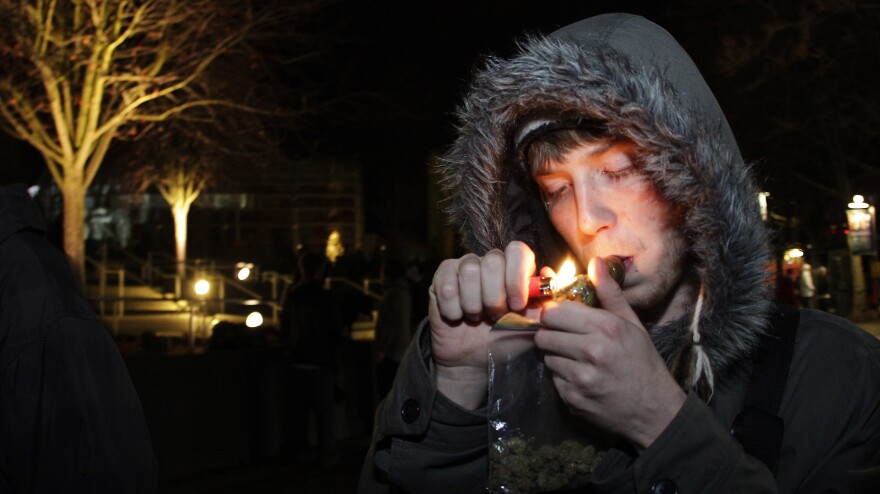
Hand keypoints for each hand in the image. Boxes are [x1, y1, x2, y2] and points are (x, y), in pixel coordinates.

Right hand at [429, 241, 542, 408]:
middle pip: (493, 260)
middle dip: (495, 297)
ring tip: (476, 318)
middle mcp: (489, 262)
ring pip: (470, 271)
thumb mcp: (533, 325)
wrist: (474, 361)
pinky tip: (458, 317)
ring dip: (474, 304)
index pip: (518, 251)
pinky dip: (454, 308)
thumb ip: (545, 301)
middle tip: (495, 316)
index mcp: (514, 268)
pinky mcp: (441, 279)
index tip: (517, 304)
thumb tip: (548, 275)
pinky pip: (447, 284)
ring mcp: (464, 267)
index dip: (517, 277)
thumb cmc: (505, 340)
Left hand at [534, 258, 685, 450]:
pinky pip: (554, 379)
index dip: (552, 312)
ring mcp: (580, 378)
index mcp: (605, 328)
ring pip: (546, 356)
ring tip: (577, 358)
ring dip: (556, 355)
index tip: (559, 316)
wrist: (654, 411)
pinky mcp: (572, 399)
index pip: (554, 312)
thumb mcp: (632, 324)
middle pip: (544, 334)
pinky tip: (581, 377)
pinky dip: (562, 377)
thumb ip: (609, 293)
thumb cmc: (642, 362)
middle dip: (551, 333)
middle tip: (565, 337)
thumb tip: (594, 262)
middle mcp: (590, 351)